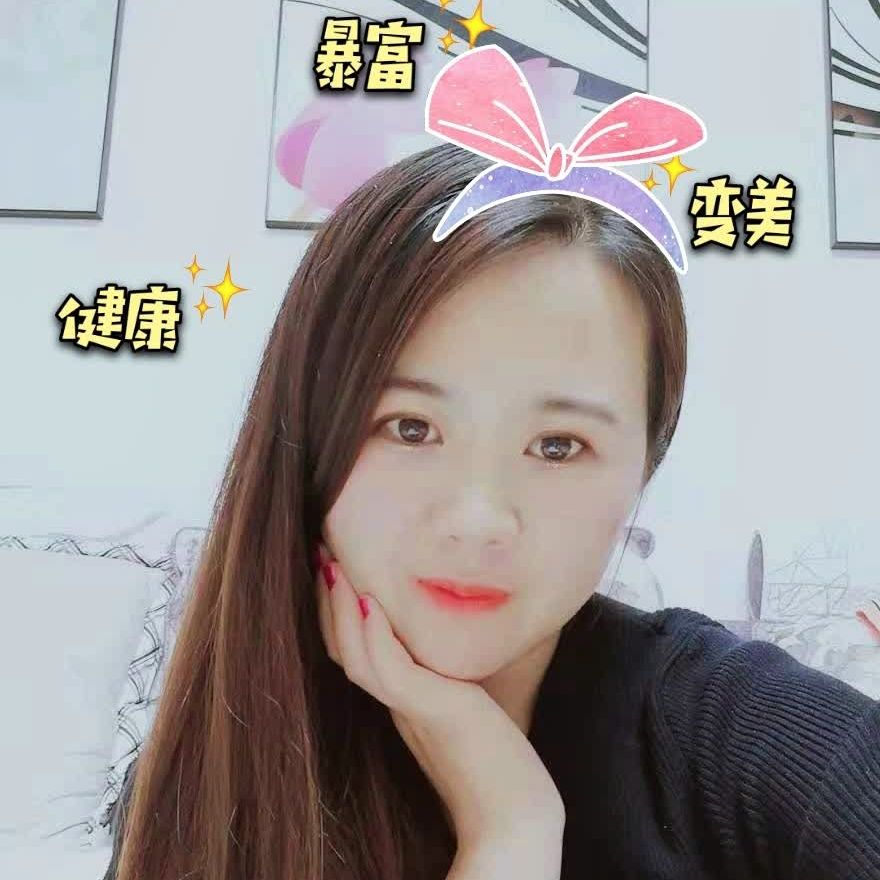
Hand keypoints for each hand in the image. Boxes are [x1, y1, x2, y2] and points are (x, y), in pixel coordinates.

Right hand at [314, 543, 565, 853]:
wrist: (518, 815)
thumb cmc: (497, 761)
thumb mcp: (464, 703)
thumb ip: (442, 677)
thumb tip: (440, 641)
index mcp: (400, 699)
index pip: (353, 650)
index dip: (336, 611)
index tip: (331, 564)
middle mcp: (397, 704)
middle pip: (344, 650)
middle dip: (328, 602)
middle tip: (319, 552)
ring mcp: (411, 710)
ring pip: (358, 658)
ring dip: (342, 611)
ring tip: (332, 566)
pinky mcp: (435, 713)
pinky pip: (394, 672)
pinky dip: (377, 637)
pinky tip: (371, 603)